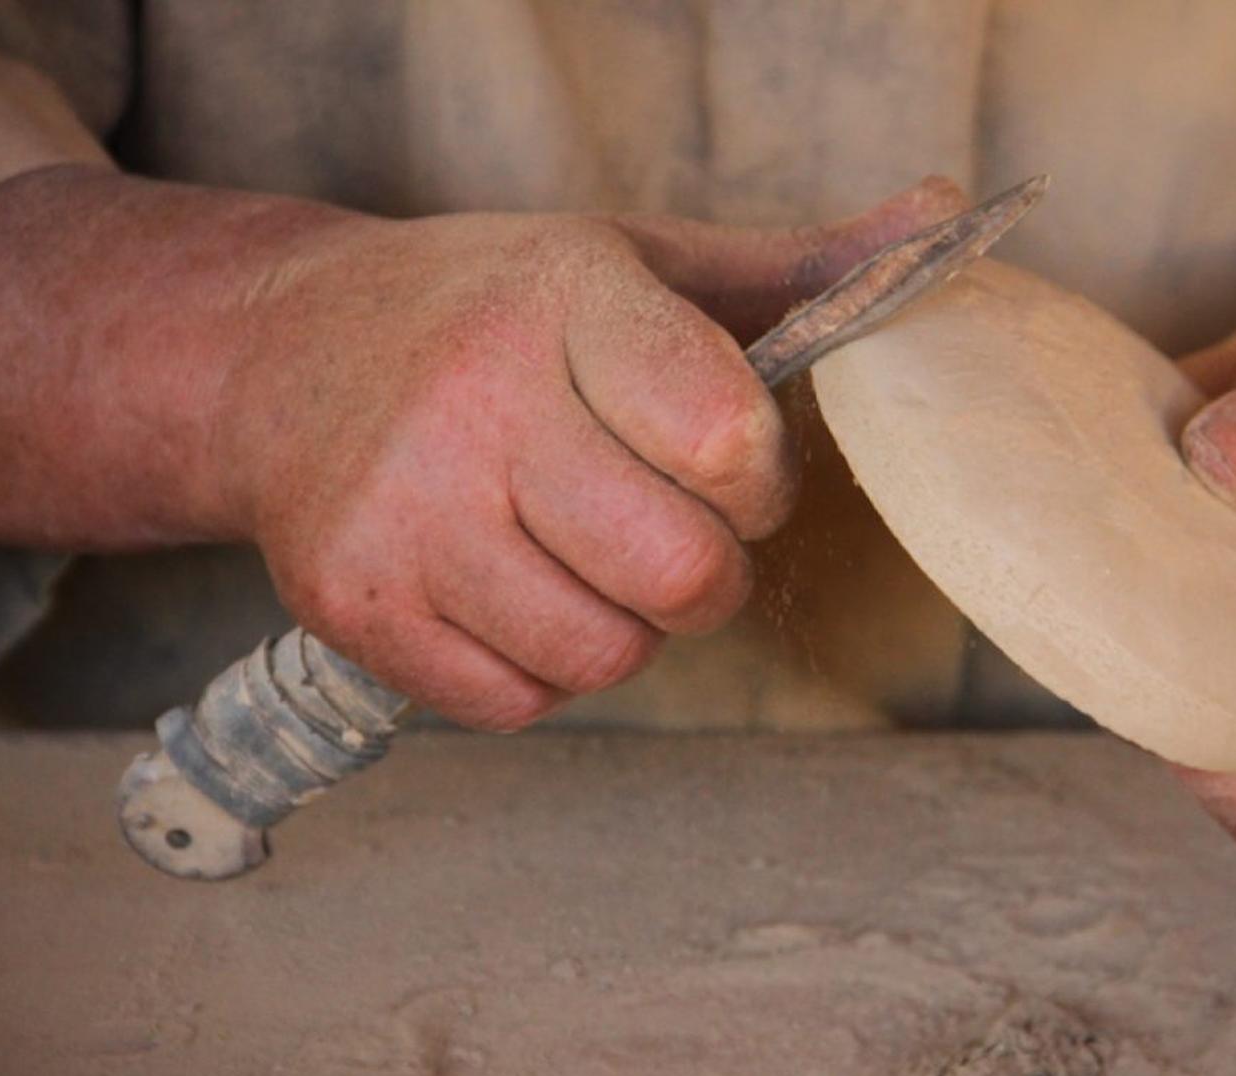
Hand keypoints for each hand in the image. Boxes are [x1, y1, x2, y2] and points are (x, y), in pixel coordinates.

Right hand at [215, 181, 967, 729]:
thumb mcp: (643, 263)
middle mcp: (474, 401)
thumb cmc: (499, 312)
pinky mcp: (354, 603)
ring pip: (603, 654)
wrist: (282, 355)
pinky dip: (541, 670)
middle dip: (708, 575)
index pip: (727, 437)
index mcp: (564, 300)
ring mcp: (402, 512)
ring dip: (624, 628)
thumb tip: (953, 212)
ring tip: (583, 556)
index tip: (732, 464)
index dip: (760, 480)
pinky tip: (512, 592)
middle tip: (672, 533)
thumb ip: (805, 266)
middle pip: (680, 575)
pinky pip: (517, 704)